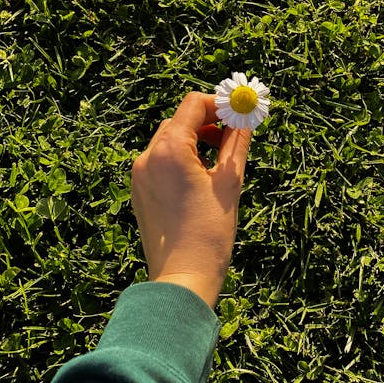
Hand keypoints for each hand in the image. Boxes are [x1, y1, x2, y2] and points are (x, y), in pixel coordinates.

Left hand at [130, 92, 251, 308]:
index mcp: (169, 149)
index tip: (239, 112)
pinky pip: (161, 162)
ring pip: (170, 141)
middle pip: (180, 121)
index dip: (219, 104)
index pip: (193, 105)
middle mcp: (147, 157)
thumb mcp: (229, 181)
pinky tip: (200, 181)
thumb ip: (236, 142)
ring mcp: (139, 175)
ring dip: (195, 141)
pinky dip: (181, 160)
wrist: (182, 278)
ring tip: (219, 162)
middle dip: (208, 123)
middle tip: (234, 135)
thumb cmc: (209, 231)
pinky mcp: (139, 191)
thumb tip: (245, 115)